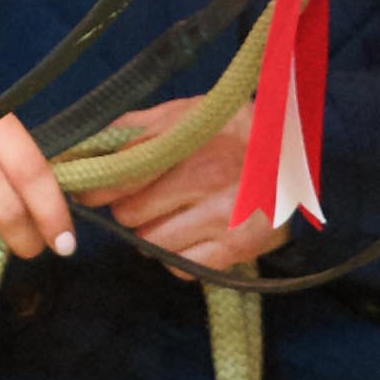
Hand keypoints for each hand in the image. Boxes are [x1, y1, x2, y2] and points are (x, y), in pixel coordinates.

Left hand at [93, 96, 293, 275]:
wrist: (298, 156)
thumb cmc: (233, 129)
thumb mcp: (187, 112)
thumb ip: (134, 126)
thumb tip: (82, 147)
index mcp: (190, 134)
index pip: (121, 172)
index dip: (97, 186)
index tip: (89, 191)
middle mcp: (206, 174)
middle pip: (130, 213)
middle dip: (130, 208)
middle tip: (148, 197)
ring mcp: (222, 215)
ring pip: (150, 243)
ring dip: (152, 234)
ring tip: (176, 213)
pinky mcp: (236, 247)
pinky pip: (180, 267)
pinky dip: (179, 256)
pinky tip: (195, 233)